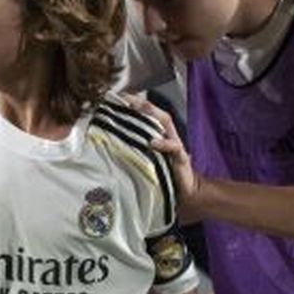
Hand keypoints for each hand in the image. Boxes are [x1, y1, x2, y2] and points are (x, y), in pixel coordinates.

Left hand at [123, 94, 200, 215]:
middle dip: (141, 104)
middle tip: (126, 99)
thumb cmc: (162, 178)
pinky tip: (153, 142)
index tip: (118, 98)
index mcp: (158, 136)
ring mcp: (174, 145)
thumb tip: (108, 146)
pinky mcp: (181, 158)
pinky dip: (163, 143)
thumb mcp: (144, 162)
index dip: (134, 104)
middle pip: (155, 113)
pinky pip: (174, 147)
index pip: (147, 114)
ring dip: (152, 115)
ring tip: (138, 109)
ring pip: (165, 123)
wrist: (185, 194)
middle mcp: (167, 136)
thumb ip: (133, 151)